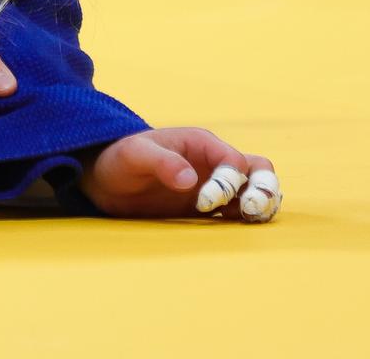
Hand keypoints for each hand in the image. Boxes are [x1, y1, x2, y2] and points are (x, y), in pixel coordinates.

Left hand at [78, 127, 281, 221]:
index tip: (204, 202)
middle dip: (263, 189)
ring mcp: (213, 183)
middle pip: (259, 170)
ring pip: (256, 189)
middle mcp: (213, 161)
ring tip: (251, 219)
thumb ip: (161, 162)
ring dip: (263, 204)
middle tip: (249, 210)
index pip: (234, 162)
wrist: (106, 179)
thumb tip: (190, 180)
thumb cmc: (120, 159)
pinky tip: (242, 227)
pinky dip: (248, 218)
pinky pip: (239, 209)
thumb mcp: (134, 155)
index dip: (227, 183)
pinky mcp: (208, 205)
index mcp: (201, 143)